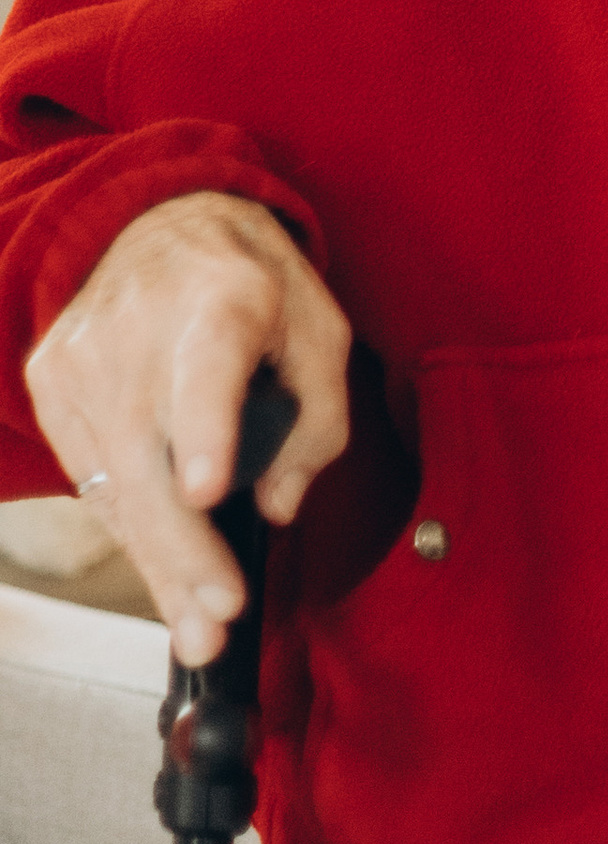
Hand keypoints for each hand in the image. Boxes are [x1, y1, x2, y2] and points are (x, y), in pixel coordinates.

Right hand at [25, 193, 351, 664]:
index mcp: (221, 296)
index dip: (202, 431)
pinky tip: (167, 567)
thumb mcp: (320, 329)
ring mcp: (82, 356)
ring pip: (113, 482)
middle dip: (184, 550)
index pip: (204, 367)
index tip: (206, 490)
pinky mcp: (51, 382)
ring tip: (199, 622)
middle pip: (148, 453)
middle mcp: (138, 325)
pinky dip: (131, 527)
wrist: (160, 221)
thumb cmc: (252, 283)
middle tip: (219, 615)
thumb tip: (277, 504)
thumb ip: (317, 419)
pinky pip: (92, 478)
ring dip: (157, 563)